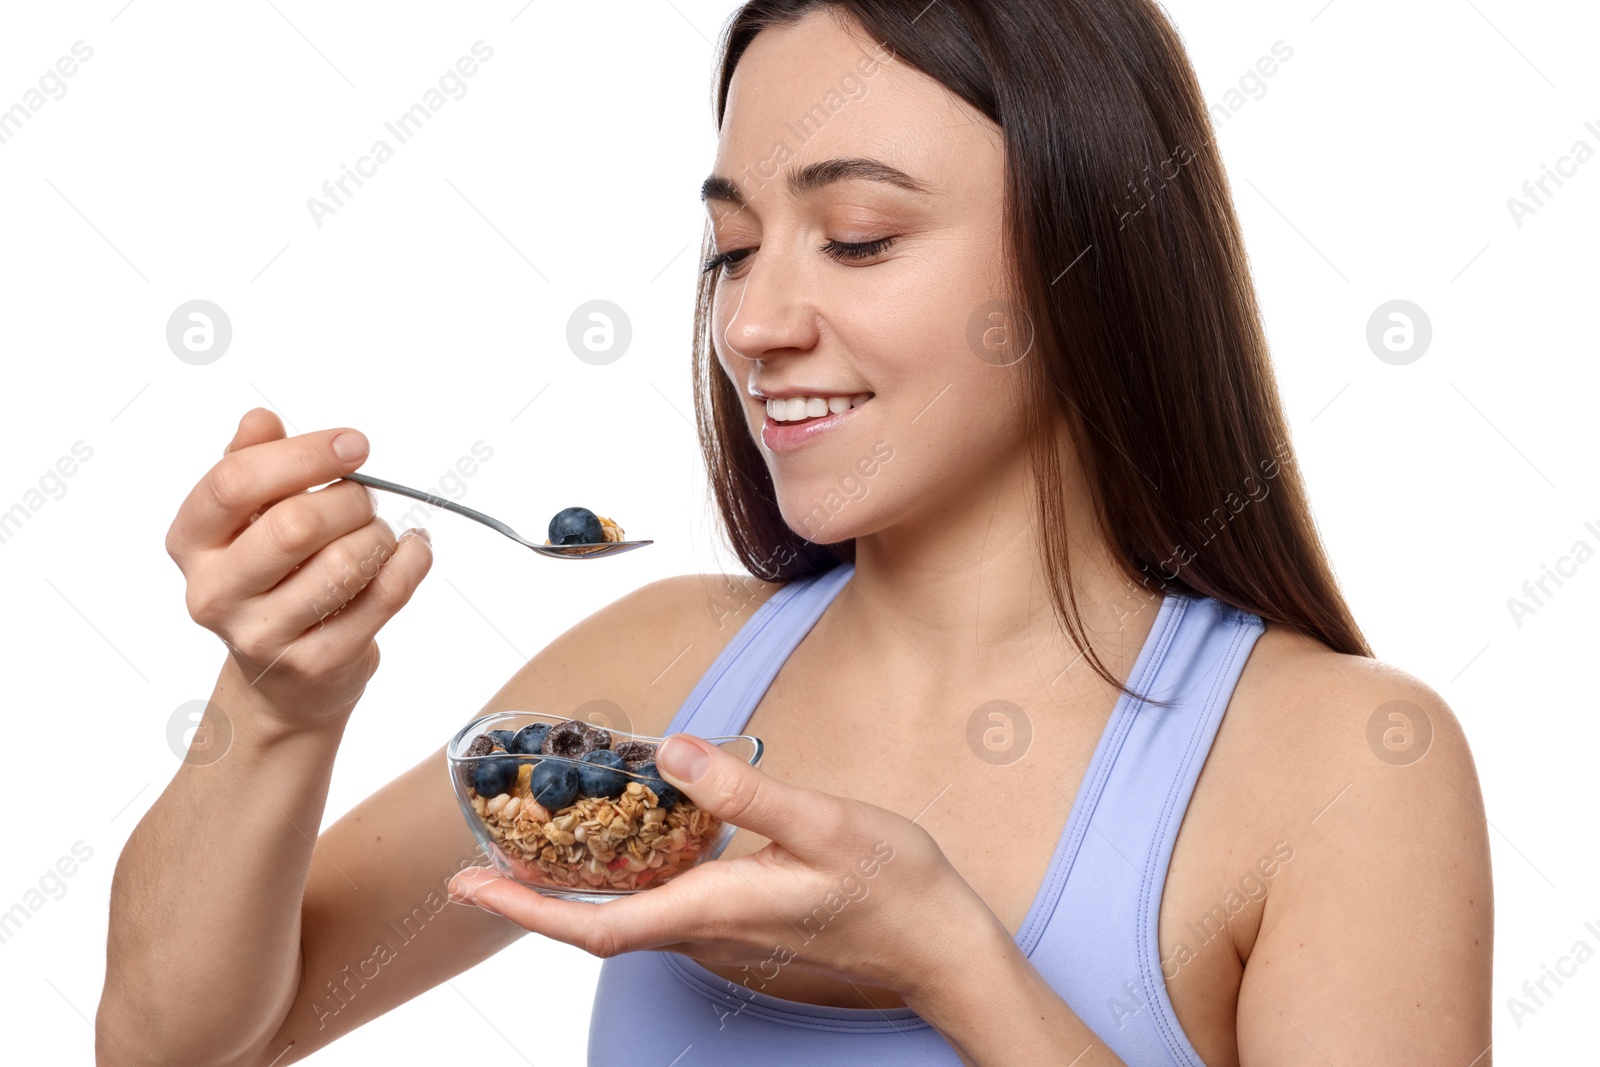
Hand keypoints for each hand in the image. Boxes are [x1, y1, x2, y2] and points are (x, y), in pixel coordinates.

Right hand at [165, 408, 432, 724]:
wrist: (283, 679)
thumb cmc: (270, 578)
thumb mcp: (248, 518)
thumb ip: (251, 463)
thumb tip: (260, 420)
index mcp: (190, 542)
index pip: (235, 483)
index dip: (303, 454)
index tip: (353, 444)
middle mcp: (214, 592)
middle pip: (294, 524)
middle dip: (350, 500)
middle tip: (365, 500)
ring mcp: (263, 635)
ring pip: (344, 562)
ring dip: (379, 535)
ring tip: (377, 534)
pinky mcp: (316, 663)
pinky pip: (384, 596)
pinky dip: (411, 562)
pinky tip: (411, 551)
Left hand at [448, 733, 993, 1001]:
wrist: (939, 947)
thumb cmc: (892, 887)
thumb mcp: (825, 825)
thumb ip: (745, 792)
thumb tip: (674, 752)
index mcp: (714, 910)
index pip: (596, 924)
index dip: (525, 909)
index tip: (469, 887)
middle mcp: (707, 934)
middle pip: (598, 926)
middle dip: (532, 899)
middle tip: (480, 862)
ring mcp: (724, 937)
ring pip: (628, 920)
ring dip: (574, 893)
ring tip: (535, 849)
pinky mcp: (742, 928)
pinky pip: (662, 912)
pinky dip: (623, 885)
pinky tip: (627, 849)